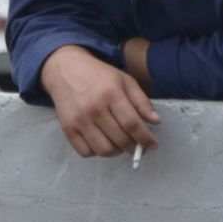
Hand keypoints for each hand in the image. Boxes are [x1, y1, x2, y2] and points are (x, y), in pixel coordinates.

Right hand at [39, 45, 160, 157]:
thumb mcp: (124, 80)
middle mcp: (94, 108)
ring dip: (117, 151)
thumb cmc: (98, 75)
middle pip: (120, 140)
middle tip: (139, 146)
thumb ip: (141, 101)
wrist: (66, 69)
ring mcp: (79, 120)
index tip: (153, 145)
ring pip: (104, 150)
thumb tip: (156, 121)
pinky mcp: (68, 128)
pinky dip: (97, 152)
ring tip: (121, 143)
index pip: (132, 124)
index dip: (146, 139)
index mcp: (111, 94)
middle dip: (135, 148)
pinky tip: (102, 141)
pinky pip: (86, 152)